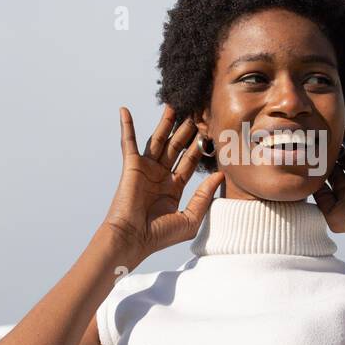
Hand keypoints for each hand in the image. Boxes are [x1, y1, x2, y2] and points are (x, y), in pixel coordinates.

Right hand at [101, 104, 223, 264]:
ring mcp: (145, 169)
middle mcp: (160, 176)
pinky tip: (125, 110)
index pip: (190, 161)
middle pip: (176, 146)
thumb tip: (220, 175)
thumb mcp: (190, 218)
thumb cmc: (159, 235)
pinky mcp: (131, 166)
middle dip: (187, 130)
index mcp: (173, 187)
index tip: (211, 131)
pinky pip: (128, 142)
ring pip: (158, 140)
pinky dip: (127, 126)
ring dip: (165, 123)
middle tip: (197, 112)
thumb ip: (205, 196)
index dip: (199, 146)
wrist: (132, 239)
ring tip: (175, 104)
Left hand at [310, 114, 344, 240]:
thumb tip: (310, 184)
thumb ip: (319, 201)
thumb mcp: (332, 216)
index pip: (326, 171)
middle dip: (328, 146)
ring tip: (336, 122)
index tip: (304, 151)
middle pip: (338, 156)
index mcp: (342, 188)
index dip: (317, 162)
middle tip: (316, 132)